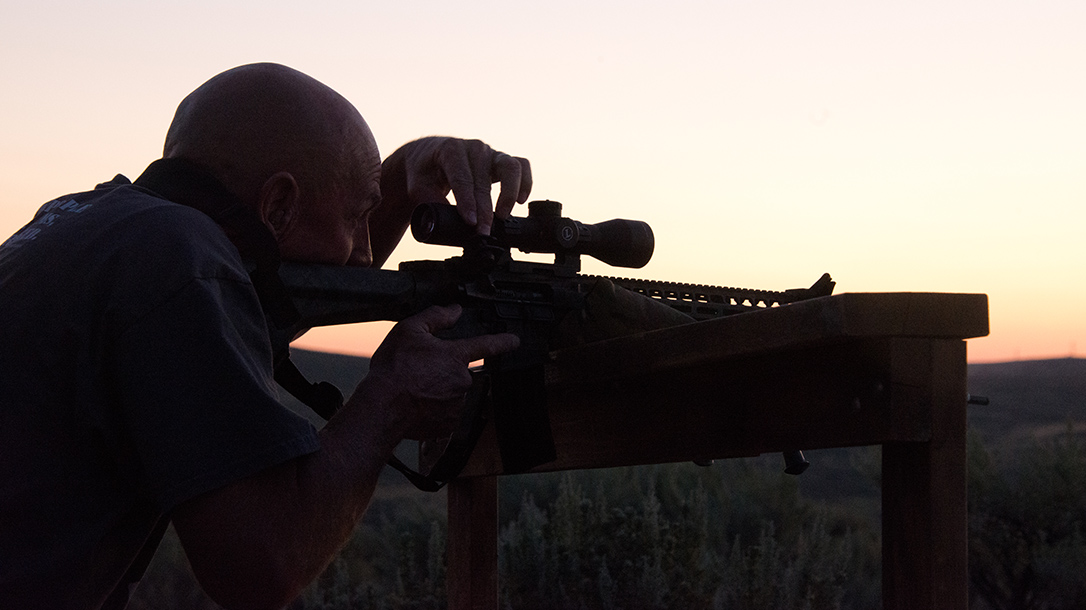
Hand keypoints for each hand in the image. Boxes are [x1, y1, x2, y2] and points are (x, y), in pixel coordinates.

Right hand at [366, 305, 518, 439]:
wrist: (383, 406)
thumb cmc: (394, 370)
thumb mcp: (409, 330)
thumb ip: (436, 317)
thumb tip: (454, 311)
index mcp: (456, 356)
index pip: (487, 345)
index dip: (503, 341)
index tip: (514, 341)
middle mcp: (462, 380)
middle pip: (459, 372)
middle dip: (443, 372)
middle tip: (419, 374)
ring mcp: (458, 403)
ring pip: (452, 393)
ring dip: (439, 391)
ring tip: (415, 391)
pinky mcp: (450, 424)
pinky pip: (446, 414)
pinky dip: (434, 410)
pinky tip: (418, 405)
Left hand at [396, 137, 531, 234]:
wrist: (429, 155)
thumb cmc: (424, 170)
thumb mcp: (417, 185)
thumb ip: (429, 200)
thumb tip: (444, 219)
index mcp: (451, 150)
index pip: (462, 178)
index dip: (467, 202)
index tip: (471, 222)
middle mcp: (474, 148)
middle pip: (484, 181)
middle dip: (485, 210)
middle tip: (483, 231)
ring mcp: (490, 153)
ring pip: (510, 168)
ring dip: (509, 194)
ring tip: (503, 215)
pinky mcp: (501, 159)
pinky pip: (521, 166)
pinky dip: (525, 182)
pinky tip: (520, 200)